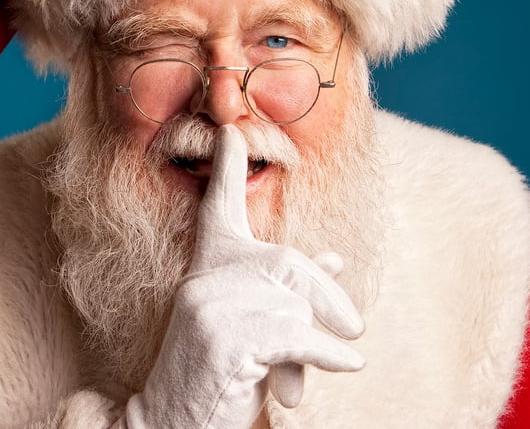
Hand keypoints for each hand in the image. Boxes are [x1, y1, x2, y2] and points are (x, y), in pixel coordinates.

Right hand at [123, 125, 364, 428]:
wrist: (174, 421)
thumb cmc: (219, 372)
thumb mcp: (254, 325)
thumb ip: (289, 291)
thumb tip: (335, 259)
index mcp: (207, 269)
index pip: (218, 208)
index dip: (226, 170)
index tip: (232, 129)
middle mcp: (204, 279)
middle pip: (287, 262)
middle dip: (328, 294)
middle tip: (355, 325)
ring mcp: (210, 305)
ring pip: (293, 305)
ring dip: (311, 345)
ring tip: (298, 380)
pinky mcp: (224, 338)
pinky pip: (295, 335)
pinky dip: (327, 353)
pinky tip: (348, 363)